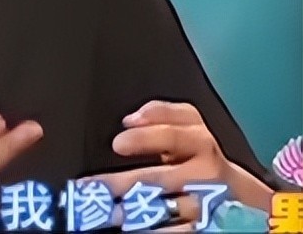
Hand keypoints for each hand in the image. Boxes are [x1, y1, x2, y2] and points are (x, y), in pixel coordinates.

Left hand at [86, 100, 271, 229]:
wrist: (245, 199)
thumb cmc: (205, 157)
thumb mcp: (192, 128)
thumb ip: (162, 115)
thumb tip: (130, 119)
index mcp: (200, 143)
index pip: (172, 136)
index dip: (145, 138)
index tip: (117, 144)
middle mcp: (204, 175)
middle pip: (157, 179)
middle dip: (121, 184)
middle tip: (91, 188)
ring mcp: (204, 205)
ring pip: (163, 209)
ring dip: (131, 212)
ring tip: (102, 212)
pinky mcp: (204, 228)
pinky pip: (175, 232)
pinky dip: (152, 230)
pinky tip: (129, 229)